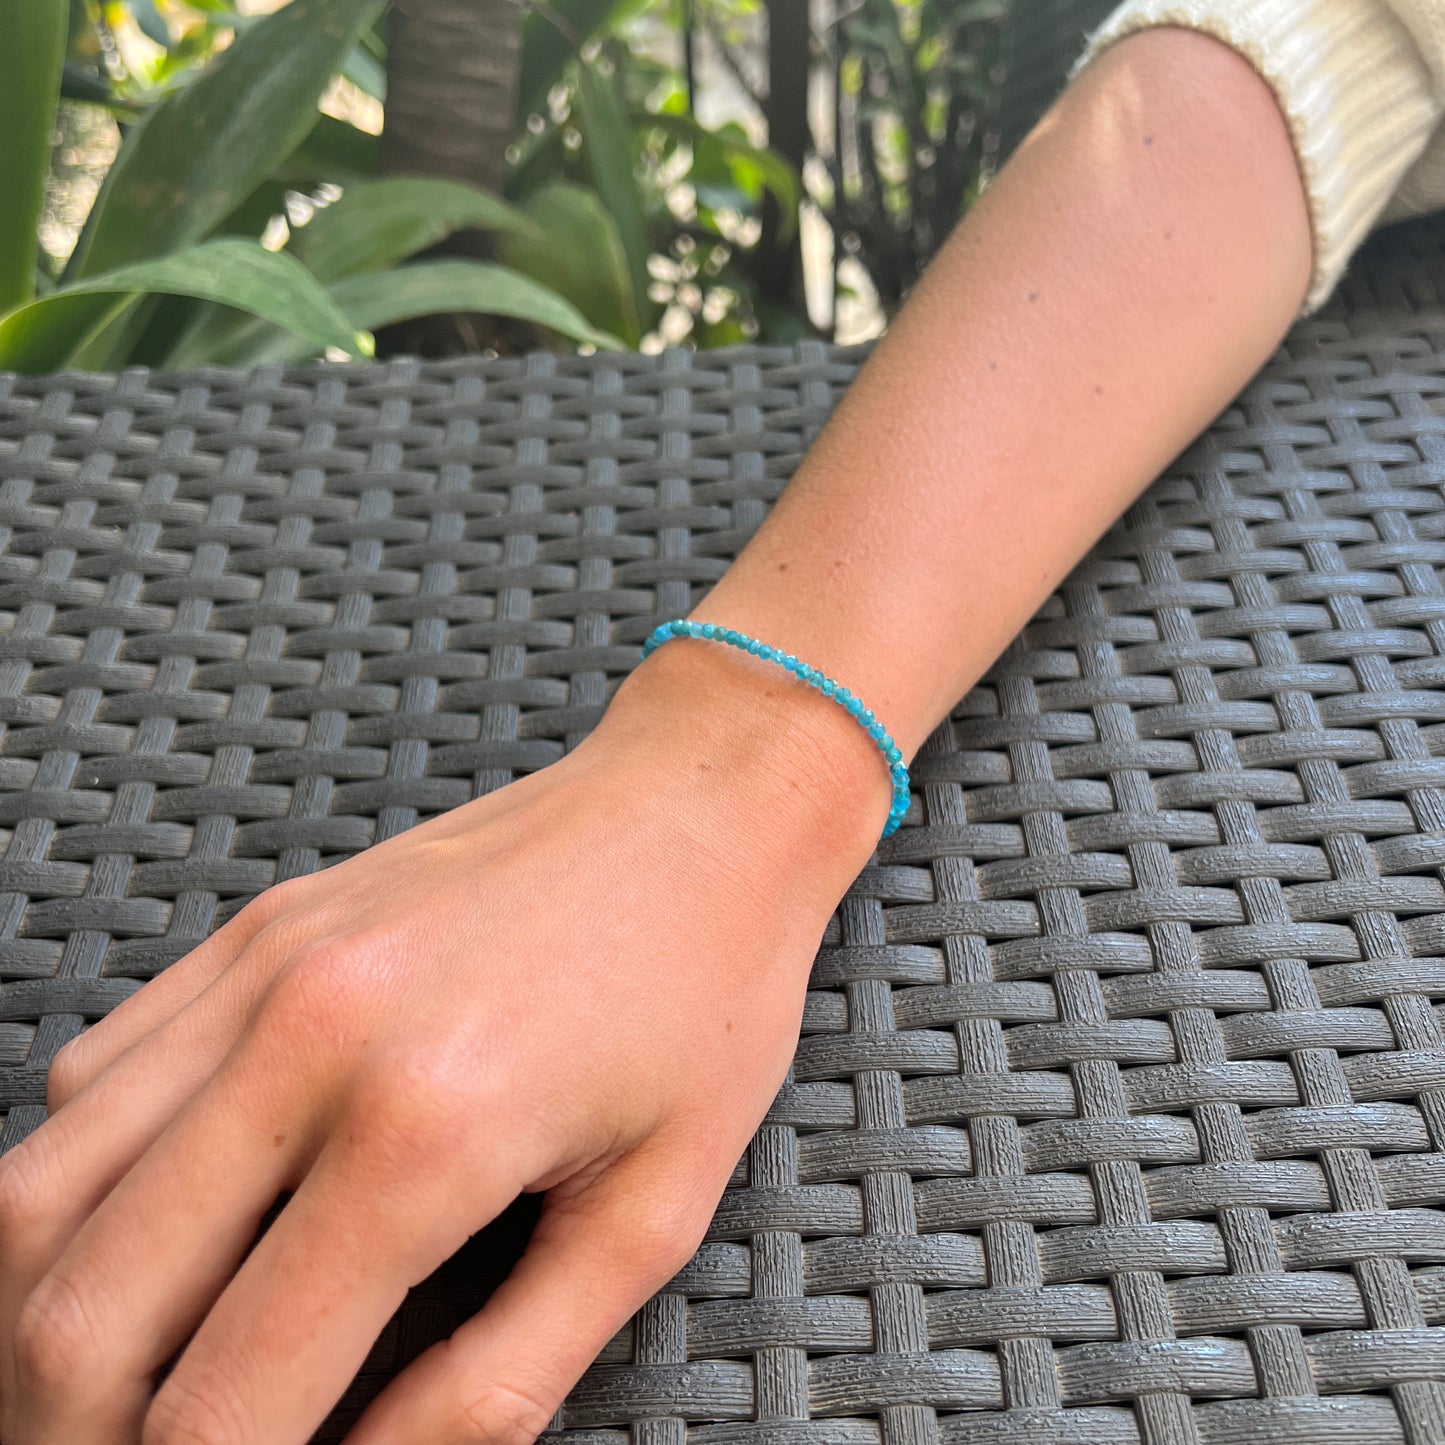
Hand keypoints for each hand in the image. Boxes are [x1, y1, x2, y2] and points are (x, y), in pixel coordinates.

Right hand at [0, 636, 890, 1444]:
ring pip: (43, 1188)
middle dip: (77, 1433)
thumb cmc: (704, 993)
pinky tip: (154, 1223)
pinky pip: (95, 1074)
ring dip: (53, 1316)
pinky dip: (84, 1182)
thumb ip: (499, 1380)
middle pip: (83, 1308)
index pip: (228, 1390)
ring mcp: (266, 967)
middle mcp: (311, 1038)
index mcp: (427, 1130)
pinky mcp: (256, 927)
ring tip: (115, 1381)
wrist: (702, 806)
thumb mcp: (650, 1213)